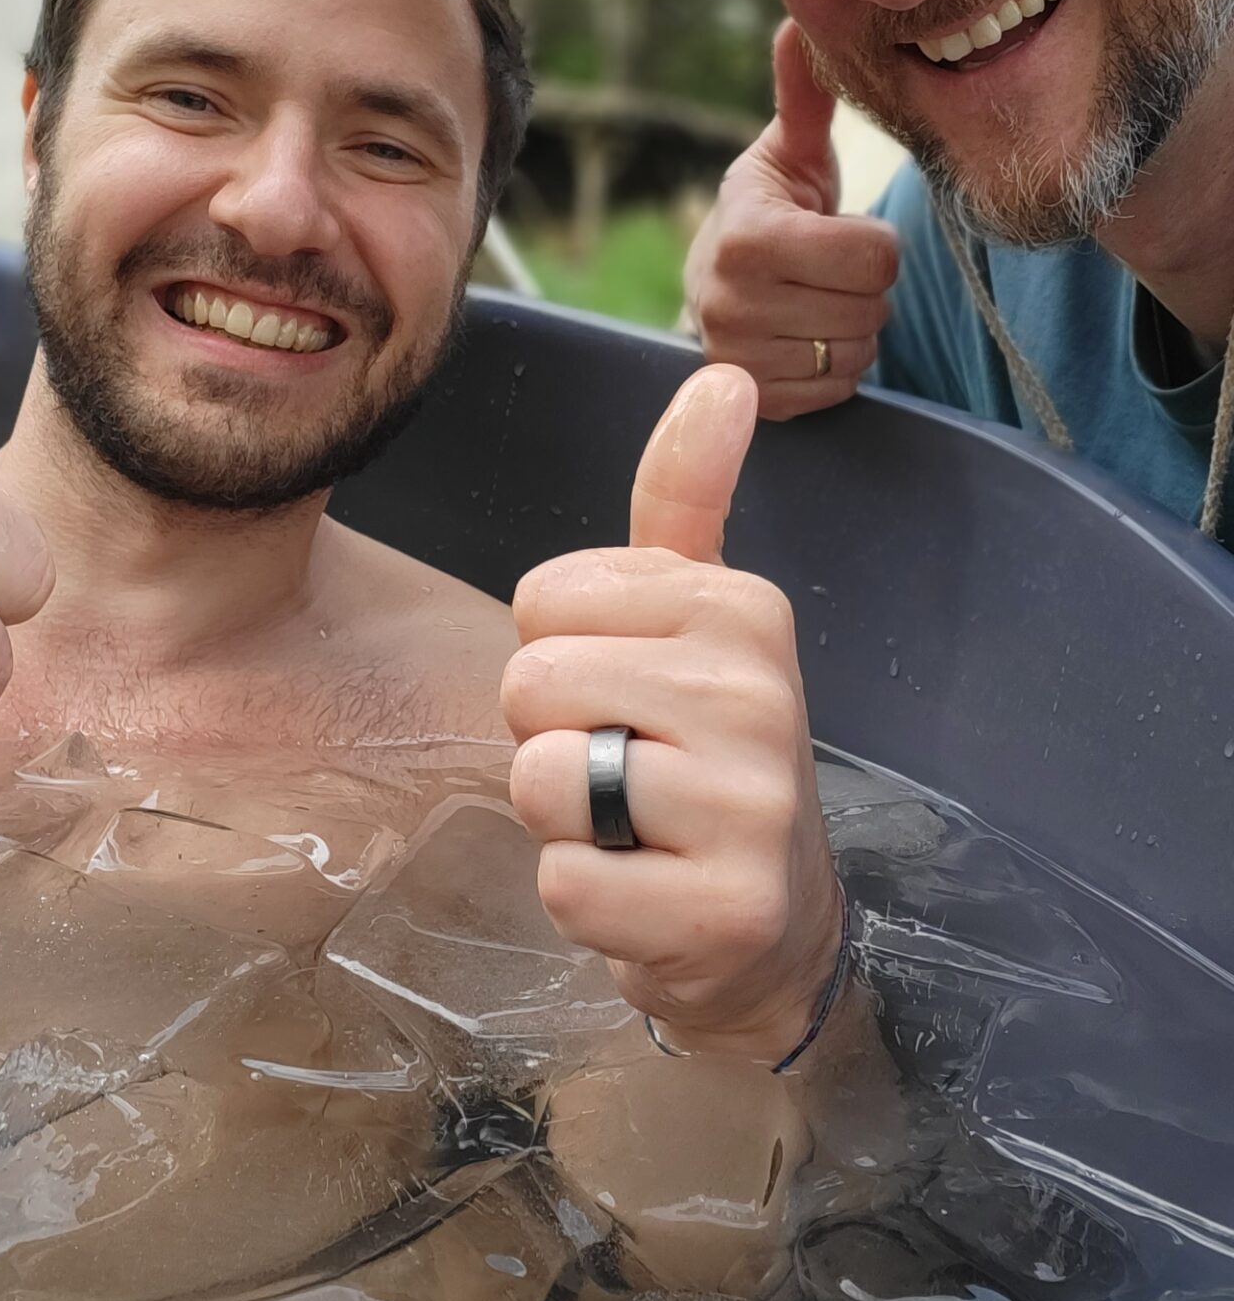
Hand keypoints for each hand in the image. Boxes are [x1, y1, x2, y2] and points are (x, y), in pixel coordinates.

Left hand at [502, 363, 843, 1063]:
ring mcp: (751, 808)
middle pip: (529, 686)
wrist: (771, 926)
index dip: (560, 659)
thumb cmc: (702, 756)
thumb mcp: (695, 617)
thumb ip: (686, 497)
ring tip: (634, 834)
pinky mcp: (725, 912)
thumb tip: (723, 374)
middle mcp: (761, 695)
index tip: (631, 698)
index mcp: (743, 607)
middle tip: (626, 777)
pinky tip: (646, 897)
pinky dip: (585, 902)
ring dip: (564, 825)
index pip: (540, 601)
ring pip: (541, 782)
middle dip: (550, 742)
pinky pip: (567, 884)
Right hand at [684, 20, 899, 418]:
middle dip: (864, 289)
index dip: (874, 243)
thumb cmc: (770, 211)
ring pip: (856, 353)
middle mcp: (731, 302)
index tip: (838, 233)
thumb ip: (805, 97)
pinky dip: (834, 368)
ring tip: (815, 301)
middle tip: (828, 271)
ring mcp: (737, 359)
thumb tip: (799, 24)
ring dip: (853, 330)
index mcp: (749, 236)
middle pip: (871, 308)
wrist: (715, 285)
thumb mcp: (789, 154)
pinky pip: (835, 390)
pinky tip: (805, 337)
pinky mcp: (749, 400)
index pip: (874, 257)